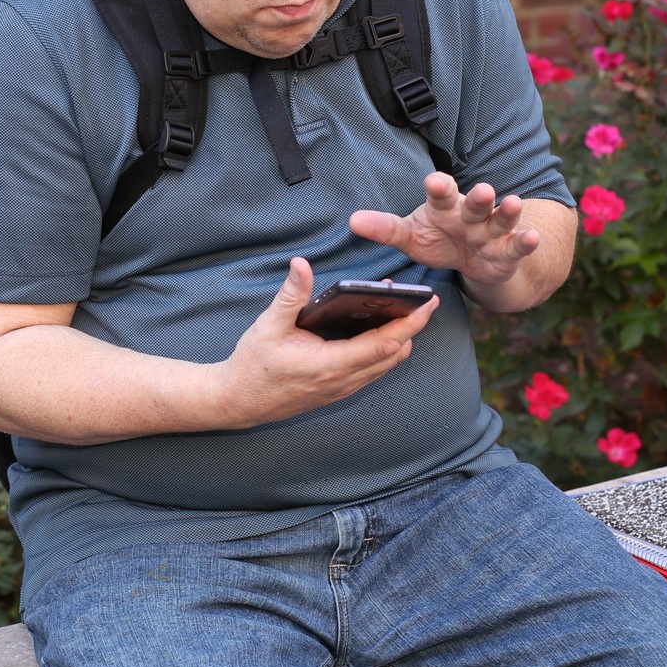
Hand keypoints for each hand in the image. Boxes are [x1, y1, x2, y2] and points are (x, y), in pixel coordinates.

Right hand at [214, 257, 437, 425]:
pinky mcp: (339, 391)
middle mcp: (344, 381)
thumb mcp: (269, 325)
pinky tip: (380, 329)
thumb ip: (291, 295)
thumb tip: (302, 264)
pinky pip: (374, 370)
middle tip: (423, 299)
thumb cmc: (253, 364)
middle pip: (394, 353)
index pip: (384, 343)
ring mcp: (343, 389)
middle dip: (412, 327)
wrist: (238, 401)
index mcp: (331, 364)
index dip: (411, 323)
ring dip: (400, 338)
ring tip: (403, 309)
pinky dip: (386, 349)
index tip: (428, 304)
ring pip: (387, 364)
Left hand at [349, 172, 540, 290]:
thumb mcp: (411, 237)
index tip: (434, 181)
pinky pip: (517, 245)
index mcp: (445, 207)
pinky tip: (532, 237)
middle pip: (475, 203)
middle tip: (483, 190)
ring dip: (508, 212)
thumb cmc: (439, 241)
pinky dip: (526, 241)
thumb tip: (352, 221)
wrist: (474, 263)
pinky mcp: (508, 251)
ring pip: (501, 218)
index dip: (438, 187)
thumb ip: (386, 229)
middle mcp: (471, 214)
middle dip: (479, 197)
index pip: (441, 194)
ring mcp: (492, 231)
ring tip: (513, 203)